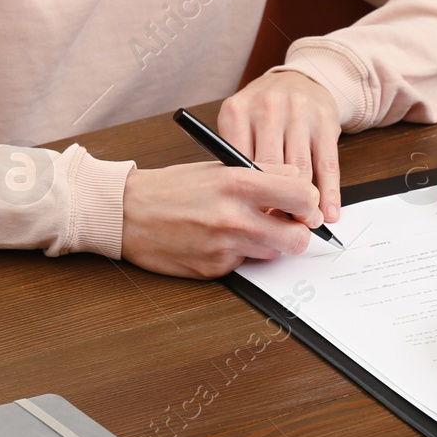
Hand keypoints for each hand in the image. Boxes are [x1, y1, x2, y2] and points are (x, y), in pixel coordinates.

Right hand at [121, 161, 323, 278]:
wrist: (127, 212)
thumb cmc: (173, 187)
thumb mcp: (219, 166)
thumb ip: (262, 175)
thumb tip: (299, 187)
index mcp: (238, 182)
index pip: (302, 195)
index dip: (309, 203)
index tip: (303, 204)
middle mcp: (234, 217)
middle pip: (298, 238)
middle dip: (298, 233)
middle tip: (288, 225)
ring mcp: (224, 247)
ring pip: (274, 253)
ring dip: (269, 243)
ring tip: (245, 228)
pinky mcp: (214, 270)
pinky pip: (244, 265)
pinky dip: (239, 254)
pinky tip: (218, 240)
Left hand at [217, 71, 341, 223]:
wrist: (299, 78)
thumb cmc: (263, 111)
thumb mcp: (241, 124)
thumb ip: (237, 158)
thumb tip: (246, 207)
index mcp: (237, 111)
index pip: (238, 162)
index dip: (247, 196)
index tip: (252, 221)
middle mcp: (268, 108)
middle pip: (270, 168)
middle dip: (275, 204)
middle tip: (278, 232)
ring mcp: (299, 114)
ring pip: (300, 169)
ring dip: (304, 204)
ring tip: (304, 226)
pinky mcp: (325, 122)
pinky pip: (328, 164)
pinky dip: (330, 192)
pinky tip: (330, 213)